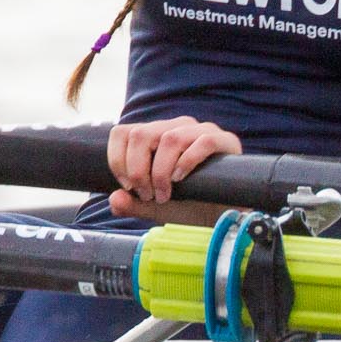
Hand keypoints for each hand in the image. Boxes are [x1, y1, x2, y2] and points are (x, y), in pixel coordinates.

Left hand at [107, 117, 240, 223]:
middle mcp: (178, 127)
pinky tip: (181, 179)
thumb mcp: (153, 208)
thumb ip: (131, 205)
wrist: (222, 214)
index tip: (126, 187)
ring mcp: (202, 131)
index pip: (124, 132)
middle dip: (137, 169)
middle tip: (147, 194)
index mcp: (157, 135)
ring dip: (160, 171)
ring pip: (170, 138)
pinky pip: (203, 142)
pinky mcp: (226, 140)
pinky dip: (187, 162)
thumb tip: (114, 198)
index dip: (117, 159)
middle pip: (142, 134)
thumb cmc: (189, 205)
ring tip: (164, 193)